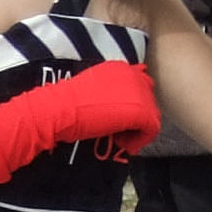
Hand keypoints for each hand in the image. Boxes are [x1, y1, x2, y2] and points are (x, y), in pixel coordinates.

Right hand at [42, 57, 160, 152]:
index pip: (139, 88)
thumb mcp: (92, 91)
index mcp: (120, 68)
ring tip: (119, 139)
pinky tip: (123, 144)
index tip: (117, 120)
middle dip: (137, 120)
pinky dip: (139, 141)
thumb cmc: (66, 104)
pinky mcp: (141, 111)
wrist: (59, 109)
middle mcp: (132, 75)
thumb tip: (122, 108)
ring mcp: (139, 92)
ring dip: (138, 131)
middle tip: (119, 132)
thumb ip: (110, 93)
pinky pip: (152, 129)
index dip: (131, 107)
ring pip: (152, 116)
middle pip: (149, 102)